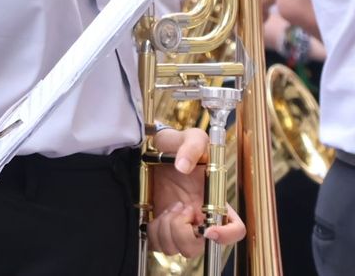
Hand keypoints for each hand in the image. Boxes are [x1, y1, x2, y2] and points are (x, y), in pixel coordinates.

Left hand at [147, 128, 245, 257]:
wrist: (151, 150)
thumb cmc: (176, 145)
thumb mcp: (189, 137)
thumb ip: (192, 146)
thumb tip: (184, 164)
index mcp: (215, 202)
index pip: (235, 230)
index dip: (225, 236)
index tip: (207, 230)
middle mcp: (200, 218)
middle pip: (198, 247)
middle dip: (183, 231)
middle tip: (176, 206)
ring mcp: (180, 225)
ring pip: (177, 249)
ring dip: (166, 230)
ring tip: (165, 208)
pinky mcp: (161, 227)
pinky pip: (158, 244)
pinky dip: (153, 233)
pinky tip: (153, 214)